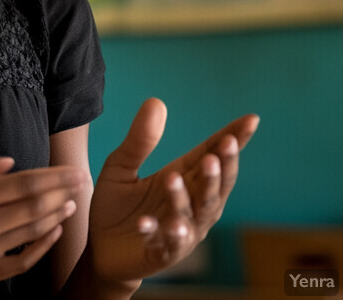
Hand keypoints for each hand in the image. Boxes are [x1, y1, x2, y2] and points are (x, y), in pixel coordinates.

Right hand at [0, 155, 86, 293]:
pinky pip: (22, 261)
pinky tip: (53, 230)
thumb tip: (11, 164)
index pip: (21, 184)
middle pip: (33, 207)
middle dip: (62, 192)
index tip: (72, 169)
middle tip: (83, 181)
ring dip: (57, 216)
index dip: (52, 176)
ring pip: (31, 232)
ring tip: (73, 202)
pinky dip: (42, 246)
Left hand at [87, 98, 258, 285]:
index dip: (233, 139)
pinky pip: (162, 242)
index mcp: (183, 177)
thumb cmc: (117, 204)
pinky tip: (146, 222)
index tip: (251, 120)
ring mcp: (179, 231)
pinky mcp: (160, 252)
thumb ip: (140, 139)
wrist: (101, 247)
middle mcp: (189, 205)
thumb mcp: (122, 165)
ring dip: (185, 197)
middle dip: (217, 169)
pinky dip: (156, 232)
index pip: (212, 155)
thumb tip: (157, 101)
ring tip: (174, 178)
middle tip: (221, 149)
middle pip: (211, 186)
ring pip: (192, 214)